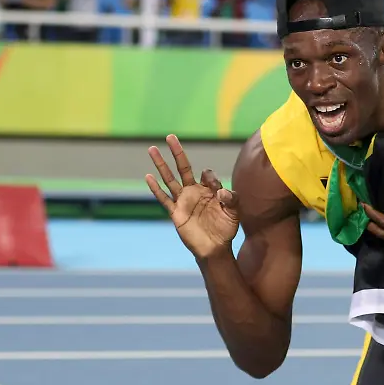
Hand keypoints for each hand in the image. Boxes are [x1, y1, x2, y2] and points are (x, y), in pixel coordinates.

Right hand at [146, 134, 238, 259]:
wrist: (215, 248)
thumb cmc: (225, 228)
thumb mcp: (234, 212)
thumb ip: (232, 199)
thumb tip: (221, 192)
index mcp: (208, 189)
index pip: (206, 174)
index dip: (211, 179)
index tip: (218, 193)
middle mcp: (194, 192)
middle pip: (183, 167)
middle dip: (177, 152)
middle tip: (170, 136)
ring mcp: (183, 201)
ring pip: (169, 179)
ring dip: (161, 164)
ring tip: (152, 149)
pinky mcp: (176, 213)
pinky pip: (164, 198)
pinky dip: (155, 188)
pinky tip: (148, 176)